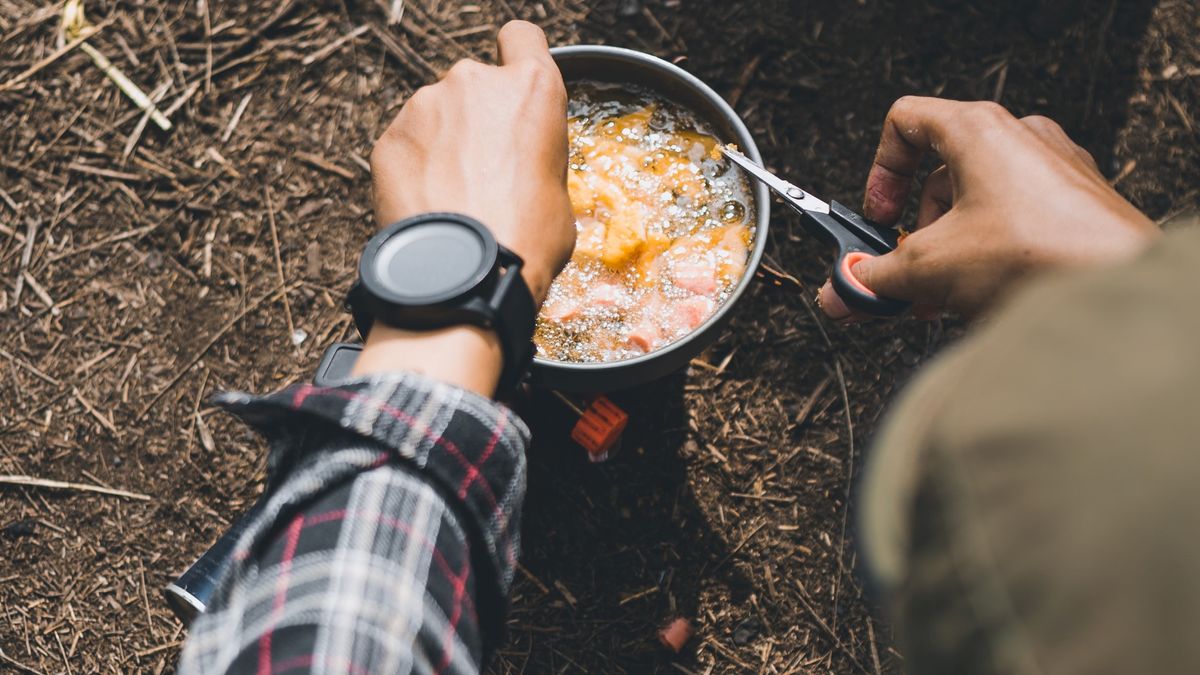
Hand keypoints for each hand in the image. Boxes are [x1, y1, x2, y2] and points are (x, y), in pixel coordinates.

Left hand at [352, 21, 572, 395]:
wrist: (465, 275)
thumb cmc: (524, 240)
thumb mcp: (559, 193)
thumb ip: (536, 156)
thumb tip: (520, 168)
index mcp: (532, 90)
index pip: (521, 37)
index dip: (517, 58)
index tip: (512, 86)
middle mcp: (475, 82)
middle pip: (475, 84)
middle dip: (476, 118)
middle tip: (484, 171)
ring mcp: (425, 105)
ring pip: (435, 115)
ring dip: (442, 145)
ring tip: (453, 198)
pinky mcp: (389, 136)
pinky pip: (405, 144)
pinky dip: (413, 168)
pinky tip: (426, 206)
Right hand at [817, 97, 1158, 320]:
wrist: (1116, 288)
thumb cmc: (1037, 255)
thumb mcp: (928, 268)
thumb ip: (872, 277)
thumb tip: (841, 289)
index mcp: (978, 131)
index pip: (906, 122)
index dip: (880, 172)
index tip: (877, 216)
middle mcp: (1020, 139)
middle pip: (941, 174)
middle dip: (915, 232)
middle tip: (905, 272)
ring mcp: (1054, 170)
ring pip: (978, 203)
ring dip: (948, 251)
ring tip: (942, 298)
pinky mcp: (1078, 206)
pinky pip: (1016, 221)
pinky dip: (988, 255)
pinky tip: (981, 299)